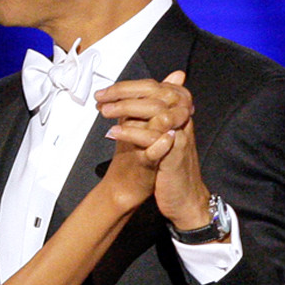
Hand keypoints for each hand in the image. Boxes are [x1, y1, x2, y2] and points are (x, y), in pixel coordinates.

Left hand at [96, 72, 209, 228]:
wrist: (184, 198)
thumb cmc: (168, 166)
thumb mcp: (159, 136)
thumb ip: (149, 115)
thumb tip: (133, 96)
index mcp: (178, 113)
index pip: (154, 86)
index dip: (127, 86)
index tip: (105, 91)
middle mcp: (182, 121)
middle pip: (155, 94)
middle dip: (124, 93)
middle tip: (101, 97)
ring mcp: (179, 137)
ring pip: (156, 112)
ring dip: (126, 108)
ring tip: (104, 111)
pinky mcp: (173, 156)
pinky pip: (153, 139)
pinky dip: (132, 133)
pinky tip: (113, 132)